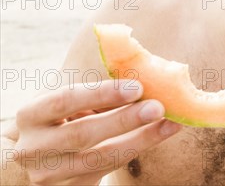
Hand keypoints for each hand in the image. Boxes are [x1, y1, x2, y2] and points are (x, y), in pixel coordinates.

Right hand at [13, 79, 181, 184]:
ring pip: (100, 158)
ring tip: (170, 123)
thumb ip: (96, 91)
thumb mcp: (68, 102)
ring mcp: (50, 175)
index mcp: (30, 115)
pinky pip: (109, 169)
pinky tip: (161, 134)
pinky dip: (138, 149)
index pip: (65, 100)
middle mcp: (34, 148)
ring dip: (140, 139)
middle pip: (82, 134)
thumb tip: (144, 74)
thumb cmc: (61, 116)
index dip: (101, 93)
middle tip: (158, 107)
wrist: (39, 156)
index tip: (137, 86)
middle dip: (124, 120)